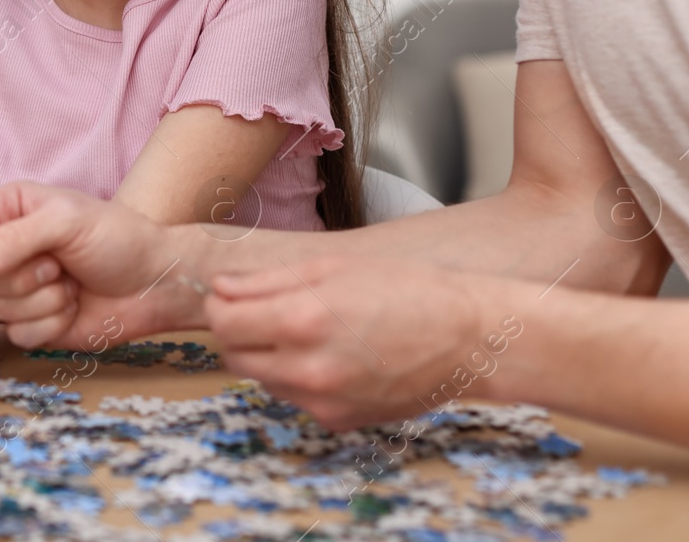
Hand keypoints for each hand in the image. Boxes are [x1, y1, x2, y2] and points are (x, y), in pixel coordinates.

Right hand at [0, 181, 186, 348]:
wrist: (156, 283)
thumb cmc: (119, 238)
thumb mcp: (67, 222)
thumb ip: (14, 238)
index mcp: (10, 210)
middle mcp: (8, 249)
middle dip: (21, 276)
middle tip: (57, 263)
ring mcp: (20, 288)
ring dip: (42, 301)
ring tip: (71, 282)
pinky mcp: (34, 322)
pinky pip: (18, 335)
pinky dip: (51, 324)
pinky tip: (73, 307)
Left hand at [207, 256, 510, 431]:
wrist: (469, 339)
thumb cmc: (407, 290)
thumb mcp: (333, 267)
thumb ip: (267, 282)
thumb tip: (220, 288)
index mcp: (302, 320)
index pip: (222, 323)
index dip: (220, 306)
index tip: (231, 297)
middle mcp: (308, 369)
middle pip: (234, 356)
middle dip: (240, 332)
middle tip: (268, 311)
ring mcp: (323, 401)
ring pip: (263, 380)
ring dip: (270, 356)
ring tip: (312, 331)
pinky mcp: (340, 421)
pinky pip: (297, 399)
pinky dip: (301, 380)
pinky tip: (336, 357)